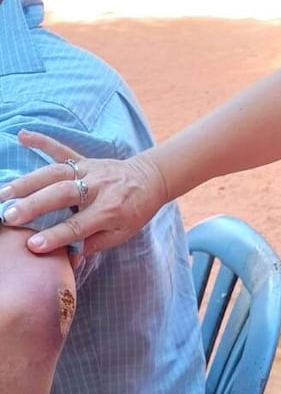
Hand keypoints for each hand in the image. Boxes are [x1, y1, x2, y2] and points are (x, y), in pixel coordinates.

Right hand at [0, 131, 168, 255]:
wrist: (152, 179)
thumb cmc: (134, 211)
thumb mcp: (122, 234)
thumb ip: (95, 244)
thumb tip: (70, 258)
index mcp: (109, 209)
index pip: (78, 225)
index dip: (56, 236)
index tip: (32, 245)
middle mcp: (98, 187)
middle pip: (62, 195)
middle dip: (34, 206)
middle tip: (8, 217)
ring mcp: (89, 170)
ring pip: (55, 173)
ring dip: (27, 182)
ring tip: (4, 193)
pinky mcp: (84, 159)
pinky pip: (61, 149)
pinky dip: (41, 141)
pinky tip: (22, 136)